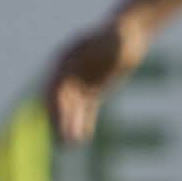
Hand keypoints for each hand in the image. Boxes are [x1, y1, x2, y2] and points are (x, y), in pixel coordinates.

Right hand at [43, 10, 149, 144]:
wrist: (127, 36)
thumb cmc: (120, 34)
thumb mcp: (116, 38)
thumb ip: (109, 45)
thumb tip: (111, 44)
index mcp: (66, 59)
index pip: (55, 84)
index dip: (54, 102)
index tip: (54, 117)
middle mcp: (68, 73)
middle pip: (60, 100)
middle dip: (60, 119)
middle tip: (62, 138)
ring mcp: (79, 83)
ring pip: (71, 108)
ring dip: (69, 125)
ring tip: (71, 145)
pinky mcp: (91, 92)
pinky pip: (85, 110)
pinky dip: (83, 123)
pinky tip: (83, 139)